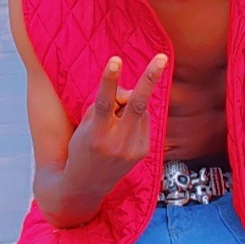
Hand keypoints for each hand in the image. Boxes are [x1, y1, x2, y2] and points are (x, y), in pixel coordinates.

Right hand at [67, 53, 168, 191]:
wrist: (87, 185)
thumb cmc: (82, 148)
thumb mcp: (85, 126)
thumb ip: (106, 106)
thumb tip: (132, 91)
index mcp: (97, 135)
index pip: (104, 102)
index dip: (110, 80)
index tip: (115, 60)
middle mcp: (117, 143)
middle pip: (138, 105)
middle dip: (150, 78)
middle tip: (162, 58)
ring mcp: (133, 149)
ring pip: (140, 109)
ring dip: (129, 104)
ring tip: (115, 119)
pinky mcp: (143, 152)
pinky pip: (143, 121)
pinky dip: (134, 117)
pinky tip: (123, 130)